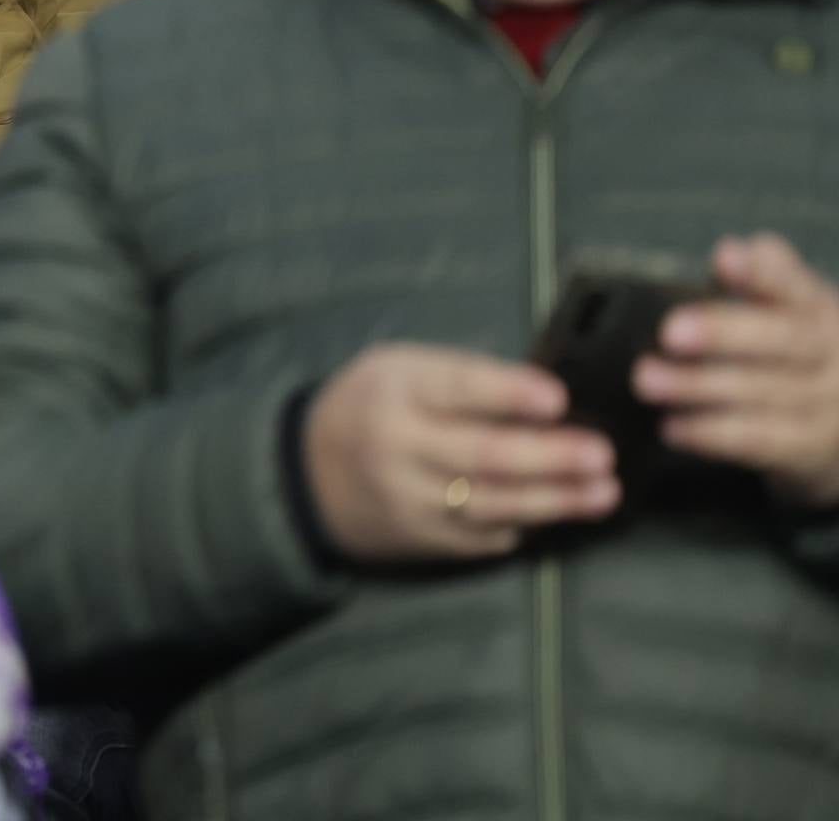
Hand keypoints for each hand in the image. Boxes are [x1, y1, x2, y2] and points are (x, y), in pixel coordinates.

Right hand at [303, 343, 617, 561]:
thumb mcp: (398, 369)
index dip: (507, 393)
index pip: (454, 388)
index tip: (557, 398)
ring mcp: (410, 501)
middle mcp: (399, 448)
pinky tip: (561, 513)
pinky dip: (524, 522)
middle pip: (482, 455)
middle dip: (548, 457)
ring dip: (554, 500)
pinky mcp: (424, 539)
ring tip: (603, 492)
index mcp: (395, 391)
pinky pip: (482, 536)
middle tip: (601, 454)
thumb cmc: (370, 405)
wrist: (308, 472)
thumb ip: (461, 378)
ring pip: (491, 503)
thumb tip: (544, 399)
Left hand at [637, 234, 838, 508]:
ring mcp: (828, 403)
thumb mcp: (791, 307)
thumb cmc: (797, 348)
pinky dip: (713, 434)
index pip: (792, 284)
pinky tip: (672, 426)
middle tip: (669, 332)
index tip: (724, 258)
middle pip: (784, 340)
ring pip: (766, 393)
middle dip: (724, 334)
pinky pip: (761, 441)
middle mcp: (832, 352)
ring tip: (648, 380)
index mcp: (818, 308)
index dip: (761, 272)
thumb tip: (737, 248)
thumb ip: (764, 276)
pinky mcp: (811, 447)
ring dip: (701, 387)